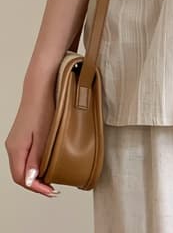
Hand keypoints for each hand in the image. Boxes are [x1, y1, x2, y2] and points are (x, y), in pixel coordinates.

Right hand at [5, 82, 60, 197]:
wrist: (41, 86)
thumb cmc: (44, 107)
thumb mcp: (44, 135)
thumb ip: (37, 158)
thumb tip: (30, 180)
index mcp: (16, 148)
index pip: (20, 178)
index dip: (35, 188)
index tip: (51, 192)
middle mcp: (13, 146)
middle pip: (20, 174)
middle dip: (36, 184)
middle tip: (53, 188)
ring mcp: (17, 140)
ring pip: (24, 165)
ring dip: (36, 174)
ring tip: (52, 178)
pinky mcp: (24, 135)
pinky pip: (27, 155)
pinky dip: (36, 163)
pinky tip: (48, 162)